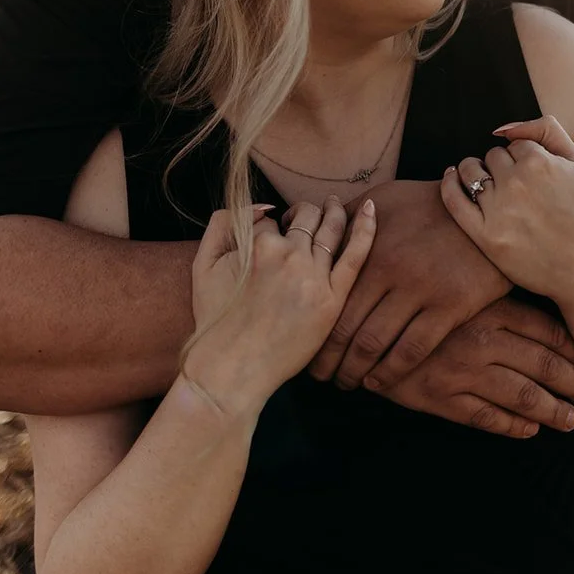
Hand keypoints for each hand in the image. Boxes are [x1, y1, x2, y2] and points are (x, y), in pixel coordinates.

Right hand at [186, 197, 376, 414]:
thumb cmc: (216, 320)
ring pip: (330, 229)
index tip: (270, 240)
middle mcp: (289, 256)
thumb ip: (222, 223)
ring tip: (333, 205)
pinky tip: (370, 208)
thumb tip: (262, 209)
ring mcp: (313, 277)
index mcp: (258, 245)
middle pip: (305, 217)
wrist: (232, 369)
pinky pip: (354, 256)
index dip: (268, 229)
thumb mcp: (202, 264)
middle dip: (301, 213)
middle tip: (300, 220)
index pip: (270, 220)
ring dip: (332, 211)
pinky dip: (365, 228)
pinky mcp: (332, 299)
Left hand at [306, 179, 509, 392]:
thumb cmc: (428, 205)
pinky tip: (378, 383)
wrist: (486, 209)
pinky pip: (413, 350)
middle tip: (322, 378)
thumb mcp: (383, 199)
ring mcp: (420, 291)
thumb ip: (347, 220)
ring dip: (356, 371)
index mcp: (369, 251)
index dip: (316, 333)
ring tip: (348, 384)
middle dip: (330, 360)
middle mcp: (389, 274)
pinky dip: (391, 372)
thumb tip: (313, 228)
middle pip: (347, 329)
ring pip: (375, 345)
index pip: (331, 302)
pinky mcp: (450, 306)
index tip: (309, 351)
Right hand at [378, 297, 573, 437]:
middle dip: (573, 384)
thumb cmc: (419, 296)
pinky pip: (486, 418)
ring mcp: (461, 371)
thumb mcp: (463, 287)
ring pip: (522, 397)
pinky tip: (529, 431)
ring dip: (552, 411)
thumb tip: (550, 303)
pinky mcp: (439, 397)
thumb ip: (500, 298)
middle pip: (543, 366)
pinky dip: (513, 427)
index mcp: (490, 309)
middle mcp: (481, 340)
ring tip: (570, 420)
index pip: (548, 332)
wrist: (363, 320)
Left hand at [440, 116, 573, 308]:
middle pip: (492, 156)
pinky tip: (451, 178)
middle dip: (501, 167)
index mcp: (539, 162)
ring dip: (474, 172)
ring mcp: (500, 210)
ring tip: (488, 186)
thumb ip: (546, 130)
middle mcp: (517, 183)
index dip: (521, 160)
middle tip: (516, 189)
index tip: (532, 178)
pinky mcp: (486, 236)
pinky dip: (449, 184)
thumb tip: (502, 128)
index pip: (514, 145)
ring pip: (471, 172)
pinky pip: (454, 199)